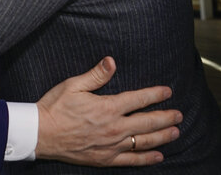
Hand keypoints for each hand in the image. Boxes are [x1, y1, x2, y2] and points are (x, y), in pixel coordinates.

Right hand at [35, 56, 181, 166]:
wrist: (41, 133)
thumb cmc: (55, 107)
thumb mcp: (73, 85)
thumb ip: (96, 74)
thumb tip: (111, 61)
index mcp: (108, 107)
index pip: (138, 99)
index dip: (155, 94)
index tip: (167, 91)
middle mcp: (114, 128)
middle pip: (147, 122)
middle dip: (166, 117)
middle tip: (179, 114)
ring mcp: (111, 145)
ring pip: (144, 141)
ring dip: (162, 136)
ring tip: (175, 132)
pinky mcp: (105, 158)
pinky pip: (131, 160)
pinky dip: (147, 158)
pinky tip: (158, 156)